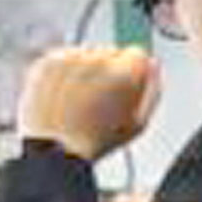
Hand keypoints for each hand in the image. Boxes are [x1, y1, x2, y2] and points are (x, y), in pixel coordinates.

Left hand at [22, 41, 161, 156]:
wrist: (56, 149)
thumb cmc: (97, 140)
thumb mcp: (139, 123)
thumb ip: (152, 89)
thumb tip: (153, 65)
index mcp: (123, 72)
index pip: (137, 53)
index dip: (133, 72)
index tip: (125, 87)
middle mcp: (96, 59)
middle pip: (111, 52)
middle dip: (109, 70)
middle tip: (99, 99)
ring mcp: (70, 59)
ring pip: (87, 54)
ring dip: (86, 69)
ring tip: (80, 100)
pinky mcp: (48, 62)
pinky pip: (64, 58)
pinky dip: (65, 72)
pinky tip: (65, 95)